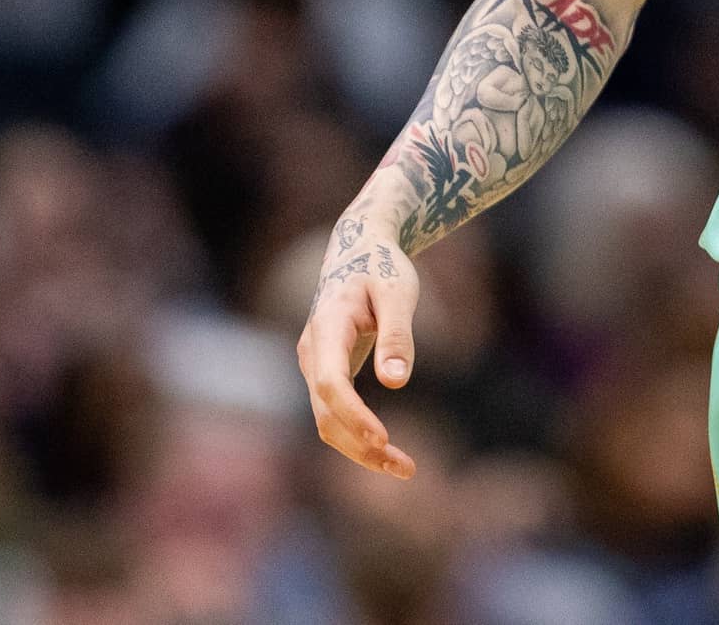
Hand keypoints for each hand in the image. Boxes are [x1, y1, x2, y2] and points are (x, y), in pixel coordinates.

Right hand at [297, 213, 419, 478]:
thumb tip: (395, 384)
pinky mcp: (324, 375)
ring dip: (360, 449)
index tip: (383, 438)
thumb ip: (396, 334)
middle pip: (326, 412)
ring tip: (404, 468)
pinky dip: (358, 437)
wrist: (357, 250)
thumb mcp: (397, 291)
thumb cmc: (381, 266)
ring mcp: (314, 365)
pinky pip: (334, 414)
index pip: (332, 382)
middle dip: (361, 445)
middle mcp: (312, 351)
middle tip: (406, 468)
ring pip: (327, 421)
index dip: (354, 414)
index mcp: (327, 326)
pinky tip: (388, 452)